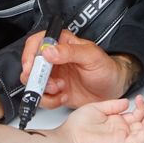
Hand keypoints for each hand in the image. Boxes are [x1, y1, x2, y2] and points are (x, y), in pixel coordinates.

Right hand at [20, 30, 138, 108]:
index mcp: (62, 43)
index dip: (30, 54)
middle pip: (31, 64)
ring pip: (33, 82)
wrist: (113, 89)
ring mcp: (53, 75)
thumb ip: (70, 52)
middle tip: (49, 84)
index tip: (32, 67)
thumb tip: (48, 51)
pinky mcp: (55, 91)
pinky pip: (42, 97)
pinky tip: (63, 97)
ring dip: (44, 89)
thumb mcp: (91, 56)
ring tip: (60, 89)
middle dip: (36, 77)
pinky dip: (50, 101)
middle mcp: (54, 59)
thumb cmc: (106, 68)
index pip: (37, 42)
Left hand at [55, 95, 143, 142]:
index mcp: (115, 120)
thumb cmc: (78, 124)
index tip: (140, 97)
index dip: (141, 106)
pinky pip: (140, 138)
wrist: (70, 137)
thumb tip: (127, 102)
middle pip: (142, 121)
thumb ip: (113, 105)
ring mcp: (122, 136)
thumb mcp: (97, 108)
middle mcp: (121, 129)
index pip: (135, 114)